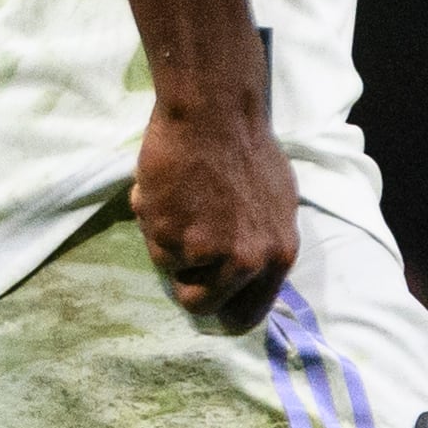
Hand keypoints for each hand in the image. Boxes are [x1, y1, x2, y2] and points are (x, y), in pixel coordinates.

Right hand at [131, 94, 300, 331]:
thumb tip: (245, 268)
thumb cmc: (248, 146)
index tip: (207, 298)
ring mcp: (206, 252)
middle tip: (179, 249)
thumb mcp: (277, 204)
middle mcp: (246, 263)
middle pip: (200, 305)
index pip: (246, 315)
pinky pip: (150, 239)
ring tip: (175, 198)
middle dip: (183, 280)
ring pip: (169, 267)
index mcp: (277, 256)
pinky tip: (162, 186)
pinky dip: (150, 216)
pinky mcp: (170, 235)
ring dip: (165, 238)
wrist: (214, 112)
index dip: (221, 309)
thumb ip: (261, 242)